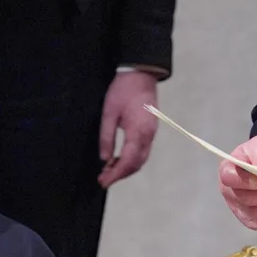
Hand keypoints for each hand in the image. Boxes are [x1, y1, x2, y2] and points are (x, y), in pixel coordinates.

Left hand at [98, 71, 158, 187]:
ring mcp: (152, 133)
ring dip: (126, 168)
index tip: (103, 182)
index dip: (115, 174)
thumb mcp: (108, 113)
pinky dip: (132, 160)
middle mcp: (148, 135)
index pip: (128, 161)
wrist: (140, 75)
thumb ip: (106, 137)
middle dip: (120, 175)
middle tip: (103, 179)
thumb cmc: (123, 91)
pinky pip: (143, 151)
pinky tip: (119, 159)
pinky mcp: (151, 130)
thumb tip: (104, 158)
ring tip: (109, 171)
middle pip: (137, 164)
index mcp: (138, 131)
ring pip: (141, 159)